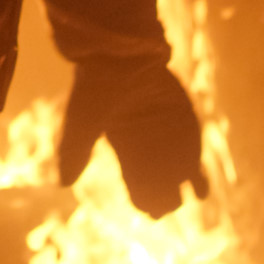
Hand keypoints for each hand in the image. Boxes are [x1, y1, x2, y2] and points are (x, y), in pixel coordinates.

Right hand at [58, 57, 208, 218]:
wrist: (122, 55)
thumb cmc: (99, 88)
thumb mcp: (83, 122)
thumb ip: (75, 151)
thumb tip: (63, 183)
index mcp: (126, 151)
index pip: (137, 189)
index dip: (144, 202)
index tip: (149, 208)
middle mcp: (148, 148)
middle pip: (162, 188)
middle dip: (167, 201)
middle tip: (167, 203)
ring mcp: (169, 137)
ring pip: (182, 176)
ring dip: (187, 191)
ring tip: (188, 198)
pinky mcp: (187, 124)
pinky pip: (196, 155)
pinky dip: (200, 175)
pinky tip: (200, 187)